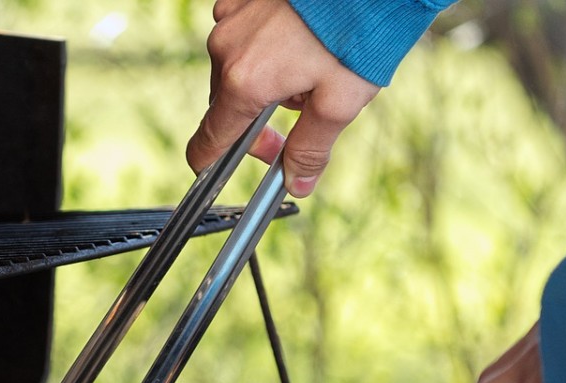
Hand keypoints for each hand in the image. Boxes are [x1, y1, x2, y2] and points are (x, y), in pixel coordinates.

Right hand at [186, 0, 379, 196]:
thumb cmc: (357, 32)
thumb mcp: (340, 102)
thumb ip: (311, 148)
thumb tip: (298, 182)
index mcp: (245, 82)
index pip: (208, 140)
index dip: (213, 164)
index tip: (222, 172)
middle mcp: (227, 49)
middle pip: (226, 105)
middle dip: (255, 121)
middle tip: (300, 118)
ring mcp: (231, 17)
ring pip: (235, 69)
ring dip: (262, 80)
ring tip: (310, 68)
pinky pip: (241, 36)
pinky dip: (263, 47)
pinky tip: (298, 41)